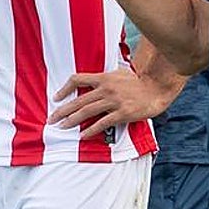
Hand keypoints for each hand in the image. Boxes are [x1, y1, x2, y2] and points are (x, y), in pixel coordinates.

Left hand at [48, 69, 170, 138]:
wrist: (156, 88)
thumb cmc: (138, 82)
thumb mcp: (118, 74)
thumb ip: (103, 78)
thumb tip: (90, 83)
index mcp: (103, 77)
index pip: (77, 79)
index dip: (64, 89)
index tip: (56, 98)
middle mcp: (106, 88)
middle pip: (78, 100)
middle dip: (62, 110)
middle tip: (52, 118)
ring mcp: (114, 101)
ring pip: (87, 111)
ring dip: (72, 120)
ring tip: (62, 127)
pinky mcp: (122, 113)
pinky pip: (103, 123)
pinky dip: (91, 129)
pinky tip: (83, 135)